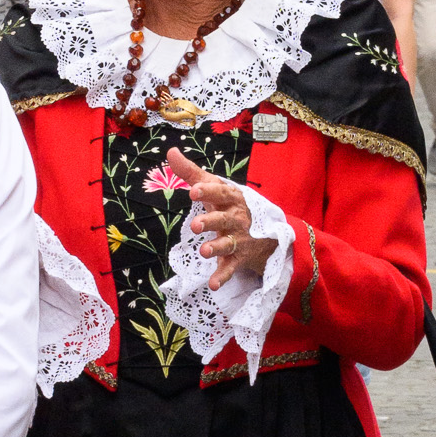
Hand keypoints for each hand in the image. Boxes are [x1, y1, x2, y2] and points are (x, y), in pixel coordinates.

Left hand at [166, 160, 278, 288]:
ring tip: (204, 251)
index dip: (207, 191)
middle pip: (224, 219)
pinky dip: (223, 276)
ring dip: (217, 248)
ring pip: (228, 244)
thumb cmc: (229, 205)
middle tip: (195, 225)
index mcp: (231, 198)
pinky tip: (213, 285)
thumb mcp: (214, 187)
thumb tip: (170, 151)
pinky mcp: (238, 258)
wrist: (265, 232)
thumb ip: (191, 172)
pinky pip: (231, 268)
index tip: (192, 190)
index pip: (220, 192)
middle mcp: (236, 218)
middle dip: (211, 221)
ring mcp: (238, 239)